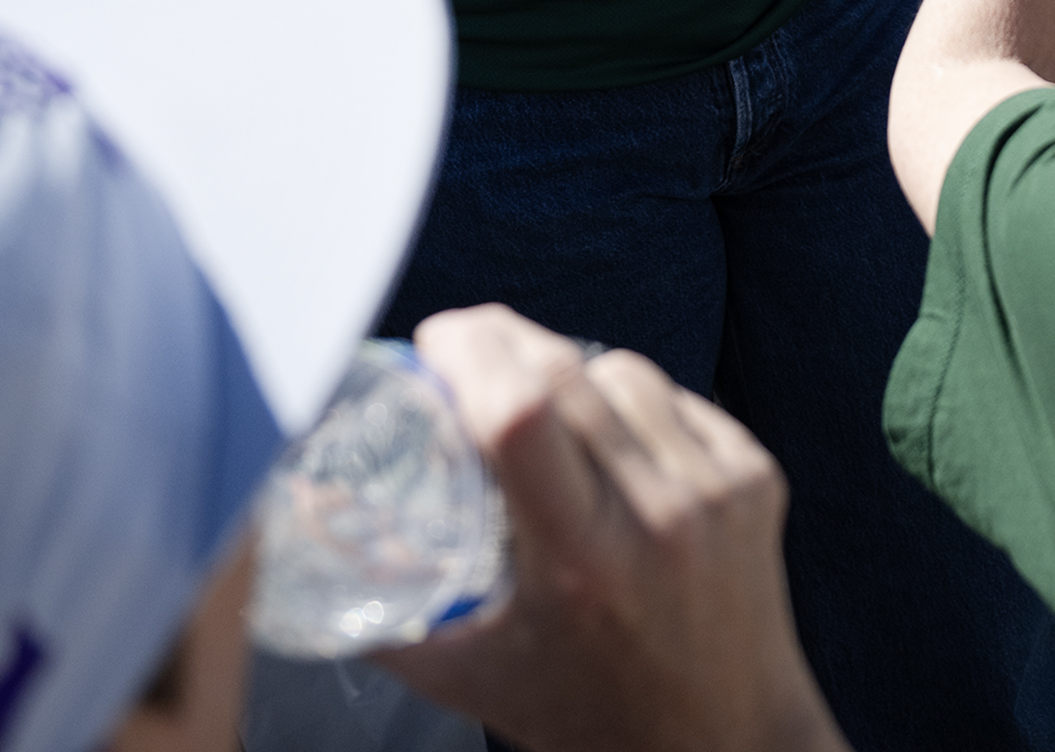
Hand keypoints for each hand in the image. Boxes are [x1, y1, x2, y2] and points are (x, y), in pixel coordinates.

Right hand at [392, 308, 842, 751]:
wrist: (727, 741)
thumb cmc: (586, 715)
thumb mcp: (469, 676)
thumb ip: (382, 609)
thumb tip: (299, 532)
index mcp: (580, 562)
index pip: (523, 412)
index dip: (471, 352)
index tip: (434, 344)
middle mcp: (657, 515)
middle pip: (567, 373)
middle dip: (503, 342)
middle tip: (462, 351)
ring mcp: (717, 491)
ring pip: (625, 369)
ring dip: (569, 368)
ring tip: (533, 401)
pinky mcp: (755, 476)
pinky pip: (676, 397)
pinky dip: (630, 401)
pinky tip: (604, 438)